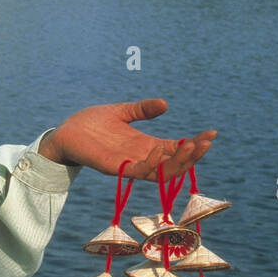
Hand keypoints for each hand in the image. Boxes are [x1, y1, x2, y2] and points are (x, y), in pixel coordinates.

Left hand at [38, 98, 215, 181]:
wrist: (65, 132)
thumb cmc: (91, 124)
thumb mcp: (122, 112)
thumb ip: (142, 110)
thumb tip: (165, 104)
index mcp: (145, 145)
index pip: (176, 149)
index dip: (194, 144)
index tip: (212, 134)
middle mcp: (140, 158)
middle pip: (174, 164)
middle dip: (193, 155)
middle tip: (206, 142)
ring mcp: (128, 164)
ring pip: (160, 172)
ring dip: (177, 162)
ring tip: (191, 146)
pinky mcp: (113, 168)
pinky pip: (136, 171)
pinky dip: (150, 164)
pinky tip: (159, 150)